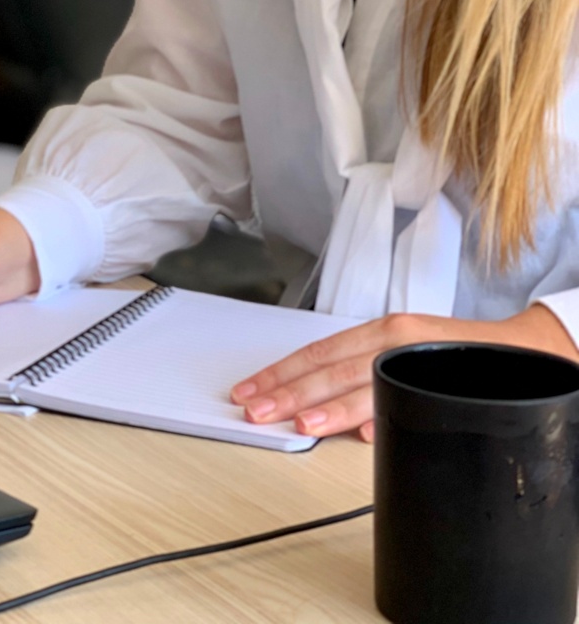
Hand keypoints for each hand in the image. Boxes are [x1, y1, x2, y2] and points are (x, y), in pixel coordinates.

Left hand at [229, 304, 578, 442]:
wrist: (516, 349)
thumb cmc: (452, 354)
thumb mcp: (399, 356)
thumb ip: (363, 379)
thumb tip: (324, 412)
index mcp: (375, 333)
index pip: (316, 353)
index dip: (280, 373)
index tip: (249, 391)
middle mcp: (390, 338)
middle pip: (329, 368)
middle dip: (288, 391)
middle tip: (256, 410)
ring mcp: (414, 355)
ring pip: (361, 381)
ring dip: (327, 405)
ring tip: (298, 421)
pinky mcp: (440, 374)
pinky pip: (405, 395)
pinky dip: (384, 413)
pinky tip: (365, 432)